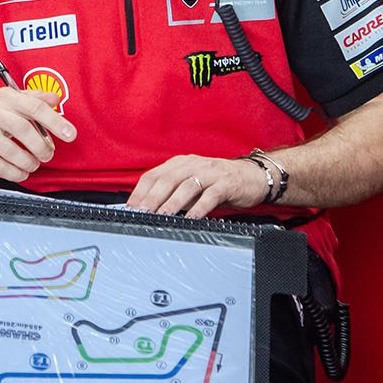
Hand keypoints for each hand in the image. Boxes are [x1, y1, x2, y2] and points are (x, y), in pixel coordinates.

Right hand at [0, 87, 76, 183]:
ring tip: (33, 164)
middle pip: (23, 129)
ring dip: (28, 162)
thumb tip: (54, 97)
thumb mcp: (8, 101)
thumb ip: (32, 98)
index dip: (54, 121)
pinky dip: (14, 173)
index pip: (34, 106)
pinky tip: (20, 172)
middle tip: (48, 154)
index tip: (69, 134)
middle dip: (41, 146)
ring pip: (10, 150)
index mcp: (4, 97)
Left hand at [127, 154, 256, 217]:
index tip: (130, 208)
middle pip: (167, 180)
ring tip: (161, 216)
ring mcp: (209, 173)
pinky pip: (210, 195)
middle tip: (141, 213)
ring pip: (186, 186)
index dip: (140, 191)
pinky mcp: (225, 183)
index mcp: (180, 163)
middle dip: (152, 198)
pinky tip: (192, 218)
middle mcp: (192, 164)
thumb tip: (149, 210)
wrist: (251, 176)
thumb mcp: (192, 183)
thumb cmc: (217, 182)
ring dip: (172, 202)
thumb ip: (173, 193)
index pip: (153, 175)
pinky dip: (199, 207)